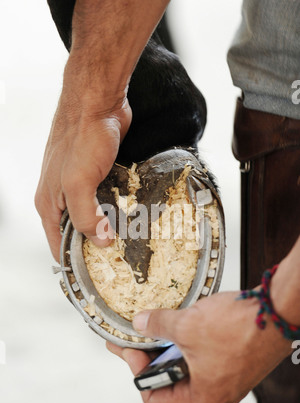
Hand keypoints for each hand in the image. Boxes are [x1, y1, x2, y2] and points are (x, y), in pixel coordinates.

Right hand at [35, 59, 131, 260]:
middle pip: (77, 232)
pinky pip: (107, 200)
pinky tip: (133, 219)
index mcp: (50, 203)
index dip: (73, 263)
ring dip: (108, 229)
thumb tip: (99, 243)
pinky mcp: (99, 174)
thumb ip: (85, 216)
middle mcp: (63, 196)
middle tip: (120, 262)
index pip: (58, 245)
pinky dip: (117, 210)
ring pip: (94, 217)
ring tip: (130, 244)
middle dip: (95, 247)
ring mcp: (81, 185)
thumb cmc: (81, 137)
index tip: (95, 278)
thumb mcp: (78, 183)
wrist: (99, 102)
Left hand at [107, 291, 291, 402]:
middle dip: (153, 356)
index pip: (155, 400)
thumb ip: (157, 326)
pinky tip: (185, 321)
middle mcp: (216, 394)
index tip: (133, 348)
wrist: (278, 311)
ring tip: (163, 324)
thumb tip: (139, 323)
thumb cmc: (239, 327)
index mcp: (202, 397)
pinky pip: (205, 356)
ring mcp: (228, 378)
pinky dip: (191, 341)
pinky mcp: (236, 361)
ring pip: (189, 367)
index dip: (138, 373)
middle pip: (171, 382)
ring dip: (172, 346)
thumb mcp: (187, 326)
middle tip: (141, 334)